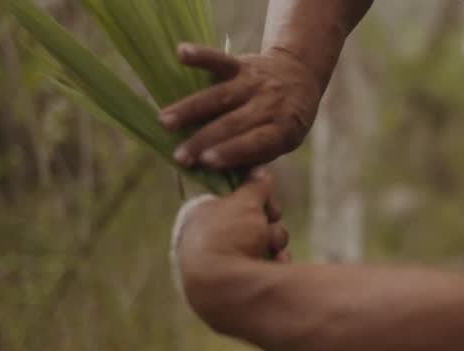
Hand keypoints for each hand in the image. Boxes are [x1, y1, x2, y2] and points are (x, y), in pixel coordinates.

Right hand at [159, 44, 322, 169]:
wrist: (298, 76)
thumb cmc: (283, 121)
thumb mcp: (282, 143)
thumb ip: (255, 159)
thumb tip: (226, 184)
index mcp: (282, 130)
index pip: (255, 143)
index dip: (231, 152)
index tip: (206, 162)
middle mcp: (269, 105)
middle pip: (233, 123)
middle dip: (204, 140)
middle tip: (180, 156)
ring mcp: (254, 83)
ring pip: (220, 96)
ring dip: (190, 109)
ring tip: (165, 122)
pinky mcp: (241, 64)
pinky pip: (221, 60)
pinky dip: (201, 56)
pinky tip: (181, 54)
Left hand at [171, 168, 289, 329]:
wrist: (223, 290)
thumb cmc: (228, 236)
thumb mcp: (245, 201)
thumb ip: (254, 185)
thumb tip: (259, 171)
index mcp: (197, 218)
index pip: (232, 201)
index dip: (253, 197)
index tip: (265, 196)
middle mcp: (205, 244)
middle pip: (249, 224)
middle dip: (266, 222)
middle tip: (272, 218)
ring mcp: (221, 270)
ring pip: (260, 246)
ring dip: (273, 241)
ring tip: (272, 245)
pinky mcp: (237, 291)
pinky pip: (263, 270)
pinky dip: (273, 265)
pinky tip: (277, 265)